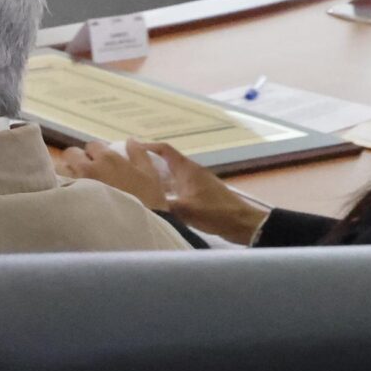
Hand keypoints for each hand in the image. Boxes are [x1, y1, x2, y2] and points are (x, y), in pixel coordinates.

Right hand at [55, 139, 266, 242]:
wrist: (243, 223)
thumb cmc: (216, 213)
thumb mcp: (185, 210)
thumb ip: (161, 205)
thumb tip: (137, 202)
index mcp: (187, 170)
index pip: (164, 150)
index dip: (146, 147)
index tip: (128, 149)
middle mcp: (191, 173)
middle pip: (165, 162)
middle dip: (146, 164)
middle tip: (126, 170)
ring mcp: (196, 184)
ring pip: (170, 176)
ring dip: (154, 179)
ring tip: (135, 185)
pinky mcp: (199, 195)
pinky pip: (176, 187)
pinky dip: (164, 190)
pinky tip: (155, 201)